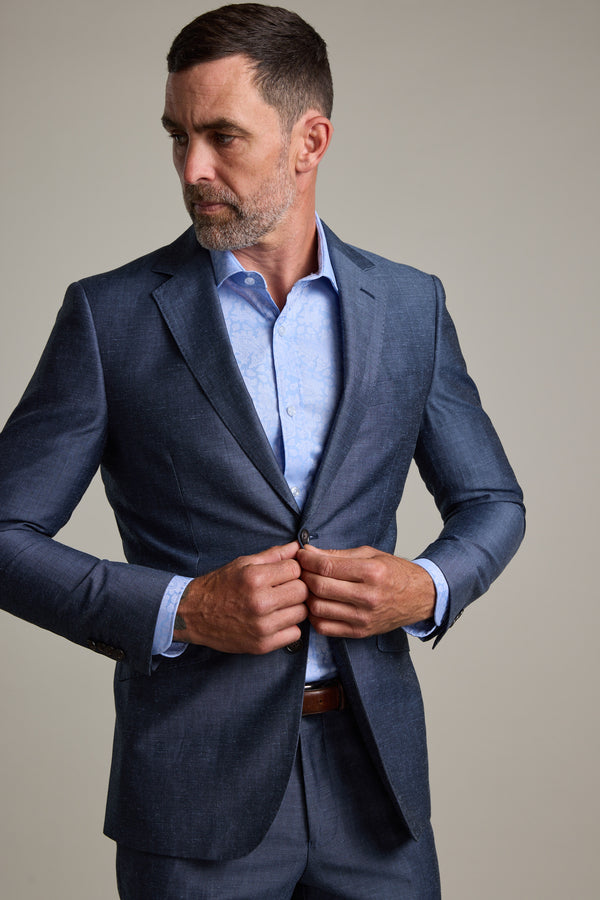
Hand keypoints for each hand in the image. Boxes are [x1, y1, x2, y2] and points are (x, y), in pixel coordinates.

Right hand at [173, 542, 308, 653]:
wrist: (194, 614)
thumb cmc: (219, 586)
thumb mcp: (243, 564)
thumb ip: (273, 555)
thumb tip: (297, 547)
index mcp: (255, 578)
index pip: (295, 569)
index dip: (292, 569)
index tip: (284, 573)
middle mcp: (260, 602)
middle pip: (302, 591)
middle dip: (296, 587)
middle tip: (283, 589)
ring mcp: (262, 626)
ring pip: (302, 613)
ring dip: (294, 608)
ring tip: (278, 605)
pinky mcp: (262, 645)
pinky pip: (294, 634)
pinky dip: (289, 627)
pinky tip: (275, 620)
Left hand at [297, 545, 435, 638]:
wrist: (419, 597)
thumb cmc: (395, 573)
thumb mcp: (370, 554)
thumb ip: (337, 554)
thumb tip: (309, 552)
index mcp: (372, 572)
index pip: (328, 567)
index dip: (308, 560)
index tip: (301, 555)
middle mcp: (368, 597)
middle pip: (320, 587)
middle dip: (303, 576)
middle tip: (300, 570)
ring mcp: (363, 617)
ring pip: (318, 608)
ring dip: (306, 596)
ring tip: (307, 587)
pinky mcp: (359, 632)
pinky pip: (325, 627)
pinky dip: (314, 616)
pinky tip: (317, 604)